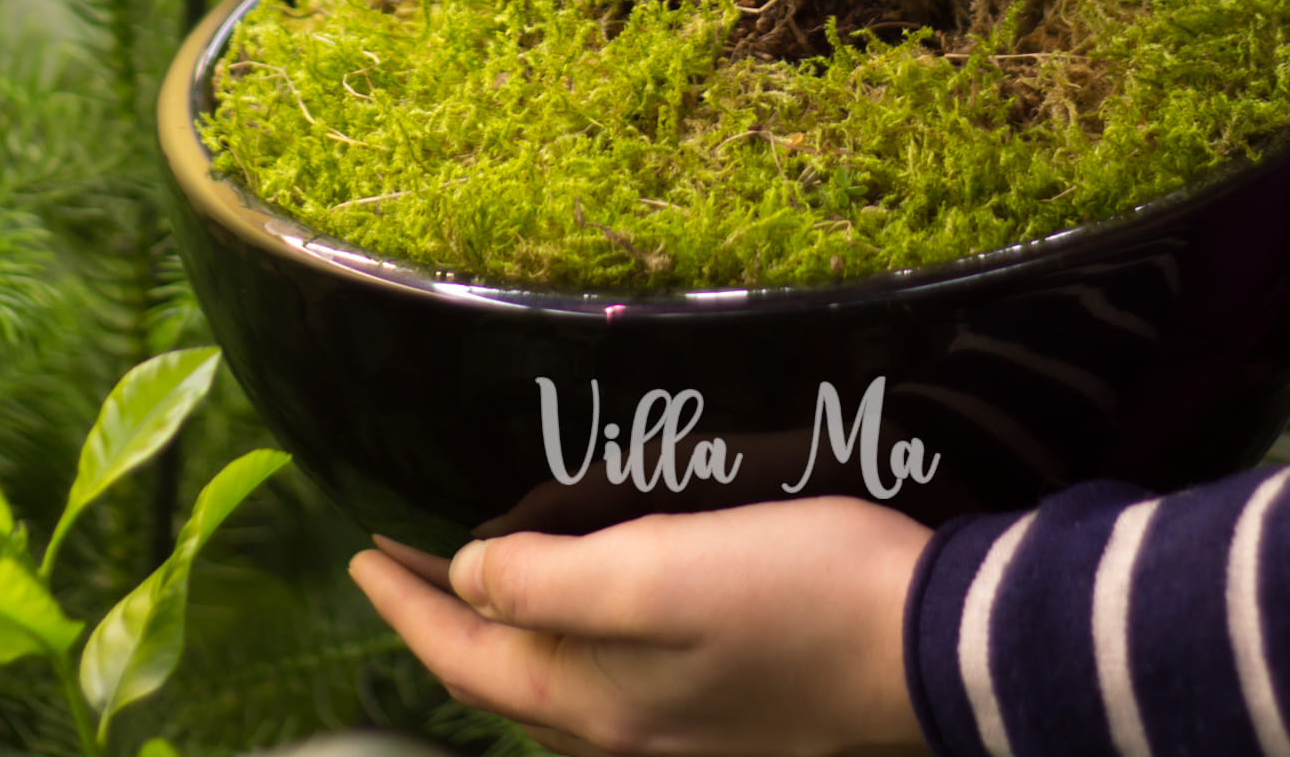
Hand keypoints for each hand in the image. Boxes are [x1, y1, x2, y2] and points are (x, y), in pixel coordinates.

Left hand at [349, 497, 930, 756]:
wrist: (932, 648)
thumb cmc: (798, 595)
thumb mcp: (662, 570)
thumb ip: (556, 582)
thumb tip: (471, 578)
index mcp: (600, 703)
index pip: (467, 659)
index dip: (406, 604)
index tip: (358, 552)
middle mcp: (630, 737)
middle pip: (504, 683)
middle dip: (444, 623)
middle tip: (402, 560)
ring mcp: (682, 735)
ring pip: (555, 692)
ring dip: (504, 638)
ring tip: (475, 580)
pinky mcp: (727, 714)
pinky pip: (609, 689)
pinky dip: (566, 647)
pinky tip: (583, 613)